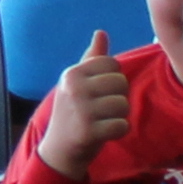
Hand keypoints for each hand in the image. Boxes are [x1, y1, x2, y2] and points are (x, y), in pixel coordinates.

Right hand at [35, 28, 138, 181]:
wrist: (58, 151)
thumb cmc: (73, 113)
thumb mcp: (77, 83)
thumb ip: (92, 59)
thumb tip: (101, 32)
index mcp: (72, 73)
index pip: (112, 64)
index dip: (113, 79)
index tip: (99, 92)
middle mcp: (74, 88)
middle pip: (121, 82)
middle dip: (118, 97)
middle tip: (101, 110)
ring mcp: (80, 110)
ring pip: (123, 104)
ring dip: (119, 116)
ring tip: (102, 121)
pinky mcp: (88, 132)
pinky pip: (122, 125)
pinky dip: (119, 131)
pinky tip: (105, 133)